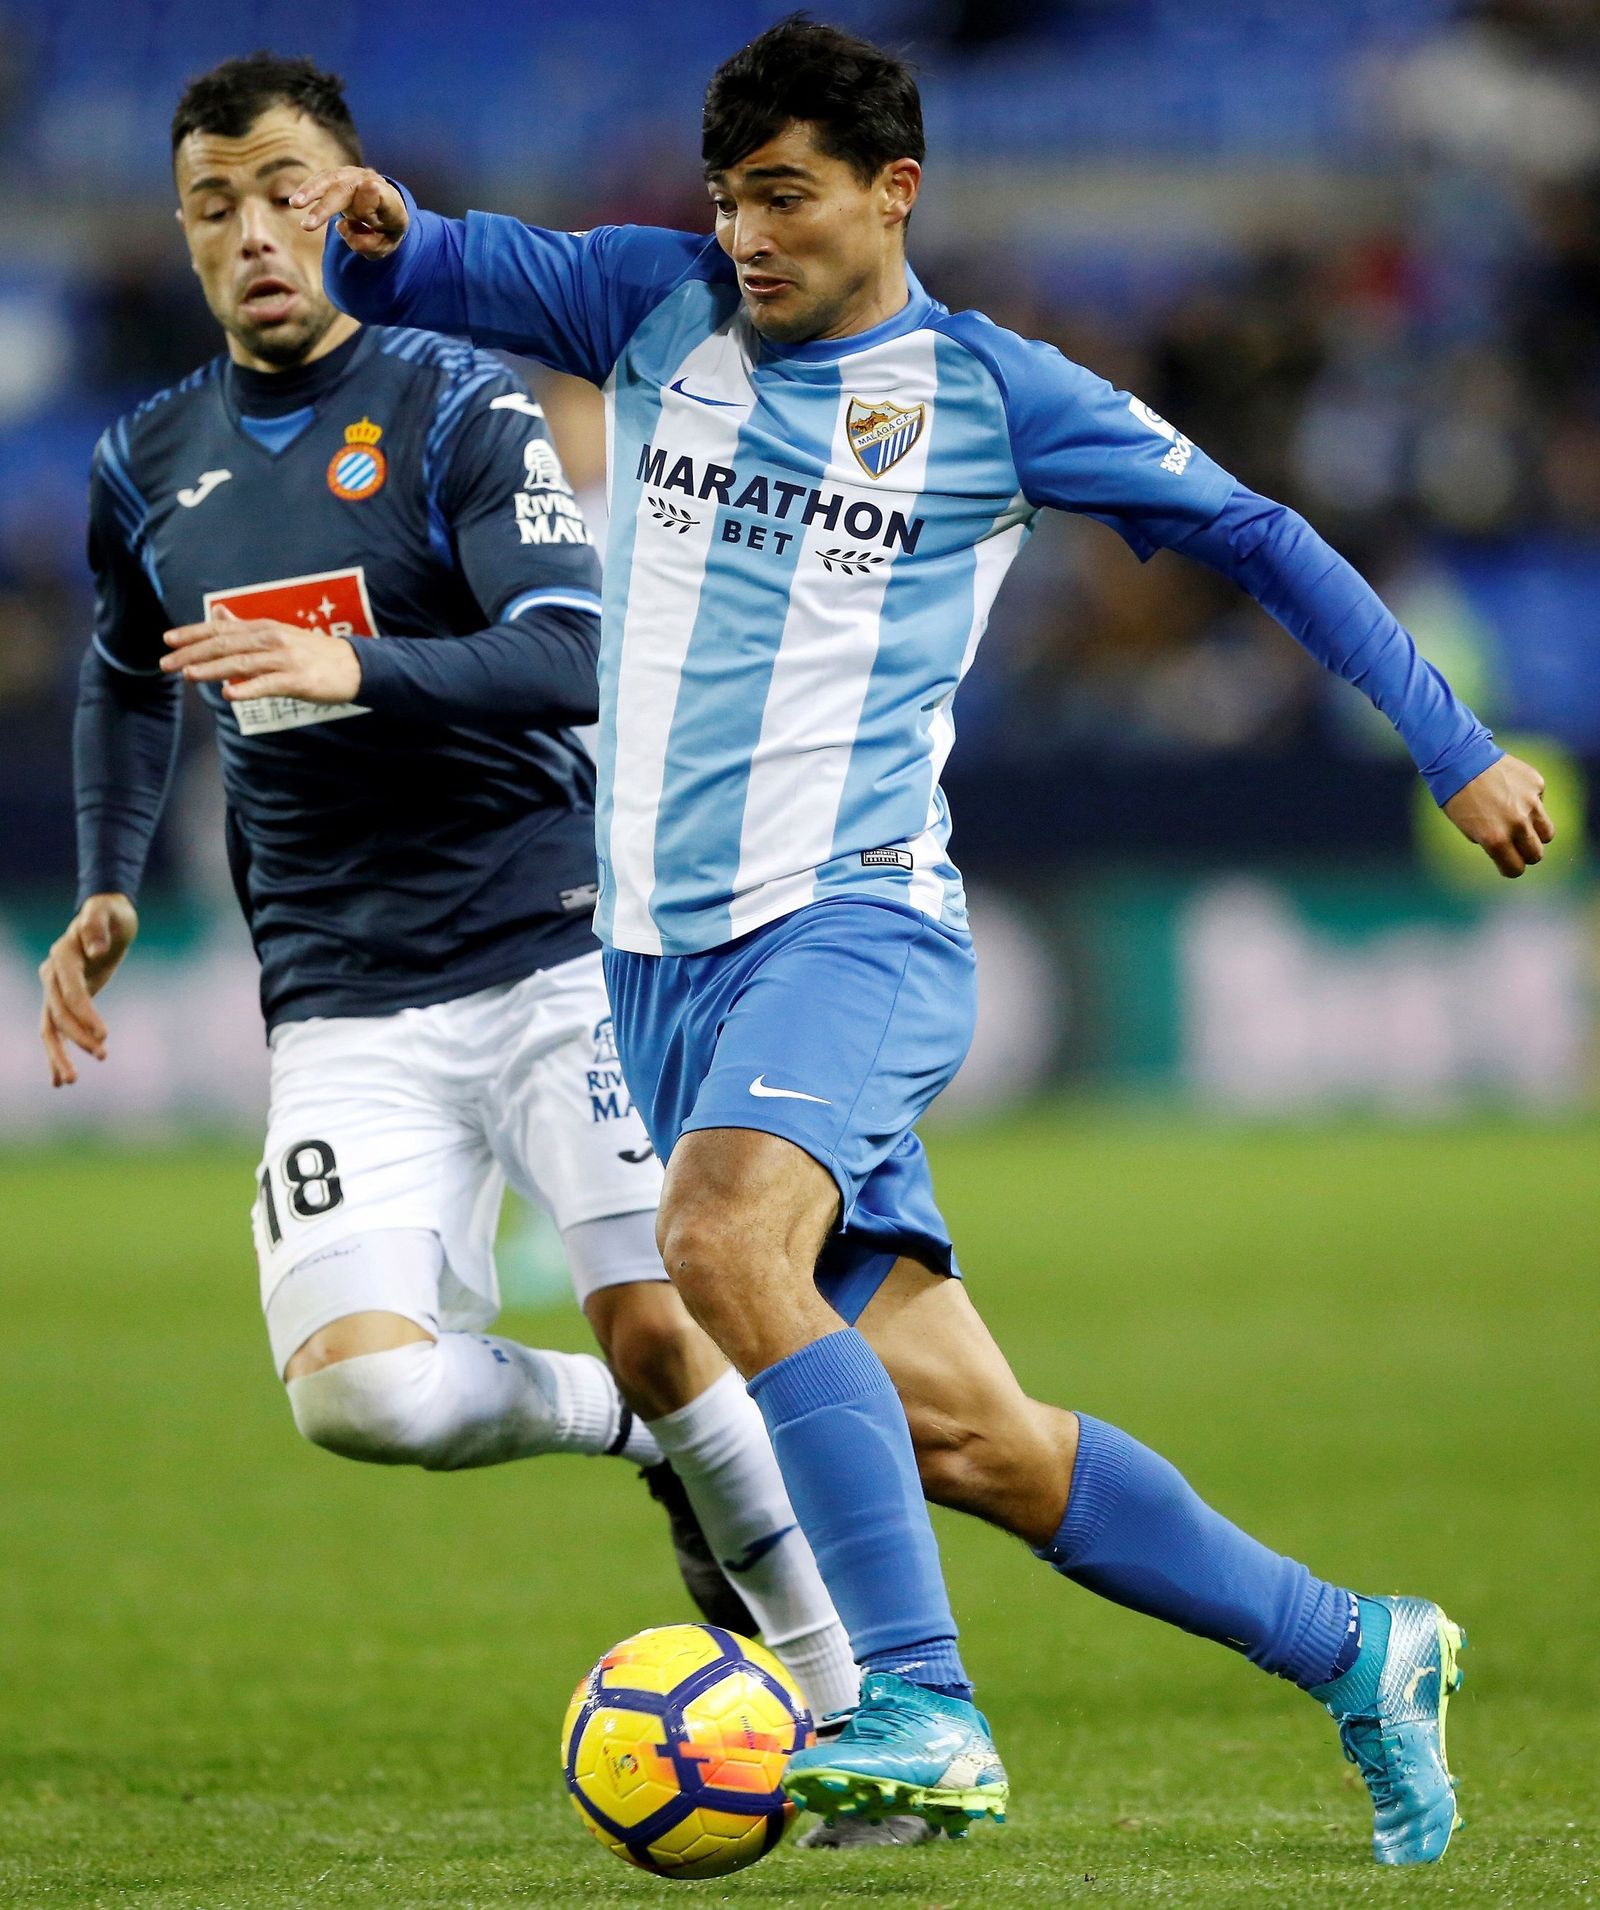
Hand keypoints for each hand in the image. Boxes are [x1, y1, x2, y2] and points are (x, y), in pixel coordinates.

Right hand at [39, 893, 137, 1086]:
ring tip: (70, 1082)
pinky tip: (60, 1079)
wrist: (105, 916)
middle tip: (102, 1057)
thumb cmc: (110, 914)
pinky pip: (56, 1029)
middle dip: (77, 1038)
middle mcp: (52, 974)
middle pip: (57, 1013)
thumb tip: (95, 949)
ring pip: (51, 1027)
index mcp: (62, 956)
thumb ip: (98, 925)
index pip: (71, 991)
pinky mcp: (63, 999)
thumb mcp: (108, 913)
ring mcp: (54, 988)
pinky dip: (57, 1053)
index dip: (86, 1014)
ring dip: (58, 1055)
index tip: (105, 1035)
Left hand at [162, 609, 361, 703]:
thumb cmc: (314, 653)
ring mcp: (285, 659)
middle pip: (225, 645)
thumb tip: (218, 614)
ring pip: (241, 663)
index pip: (221, 628)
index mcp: (264, 628)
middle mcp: (271, 639)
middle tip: (166, 663)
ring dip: (212, 668)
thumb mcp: (278, 633)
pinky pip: (268, 684)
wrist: (354, 666)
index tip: (168, 640)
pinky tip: (229, 694)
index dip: (192, 633)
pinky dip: (247, 688)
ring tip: (189, 675)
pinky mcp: (298, 679)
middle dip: (192, 653)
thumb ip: (246, 627)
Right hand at [290, 167, 408, 257]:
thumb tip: (341, 225)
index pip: (381, 198)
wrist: (388, 211)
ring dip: (311, 191)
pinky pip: (322, 180)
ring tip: (295, 204)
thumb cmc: (385, 233)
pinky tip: (296, 201)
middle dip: (327, 207)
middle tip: (308, 225)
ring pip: (331, 180)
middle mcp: (373, 183)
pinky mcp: (339, 176)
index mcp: (391, 204)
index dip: (372, 197)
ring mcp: (355, 176)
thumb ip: (367, 243)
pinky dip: (309, 189)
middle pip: (348, 191)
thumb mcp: (384, 246)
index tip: (367, 189)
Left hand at [1441, 753, 1553, 876]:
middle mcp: (1517, 823)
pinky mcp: (1537, 785)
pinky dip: (1531, 802)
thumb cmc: (1458, 797)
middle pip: (1536, 854)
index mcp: (1495, 839)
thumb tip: (1508, 850)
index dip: (1510, 868)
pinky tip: (1512, 791)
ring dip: (1535, 832)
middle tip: (1517, 845)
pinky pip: (1541, 802)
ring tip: (1520, 822)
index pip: (1515, 869)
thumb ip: (1491, 842)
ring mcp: (1531, 803)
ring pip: (1547, 832)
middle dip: (1527, 854)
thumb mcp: (1468, 828)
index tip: (1507, 863)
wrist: (1461, 759)